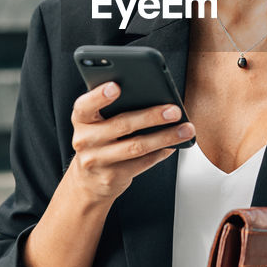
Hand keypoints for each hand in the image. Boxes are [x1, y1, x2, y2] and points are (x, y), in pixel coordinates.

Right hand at [67, 82, 194, 204]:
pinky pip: (142, 163)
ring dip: (165, 137)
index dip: (99, 96)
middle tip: (174, 110)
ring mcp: (97, 161)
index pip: (85, 105)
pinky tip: (173, 145)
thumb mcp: (96, 122)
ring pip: (137, 147)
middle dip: (151, 116)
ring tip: (185, 129)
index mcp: (81, 119)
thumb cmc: (99, 140)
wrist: (88, 181)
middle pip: (121, 125)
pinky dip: (161, 153)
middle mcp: (85, 140)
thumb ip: (114, 108)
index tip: (116, 86)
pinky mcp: (112, 177)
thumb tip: (153, 95)